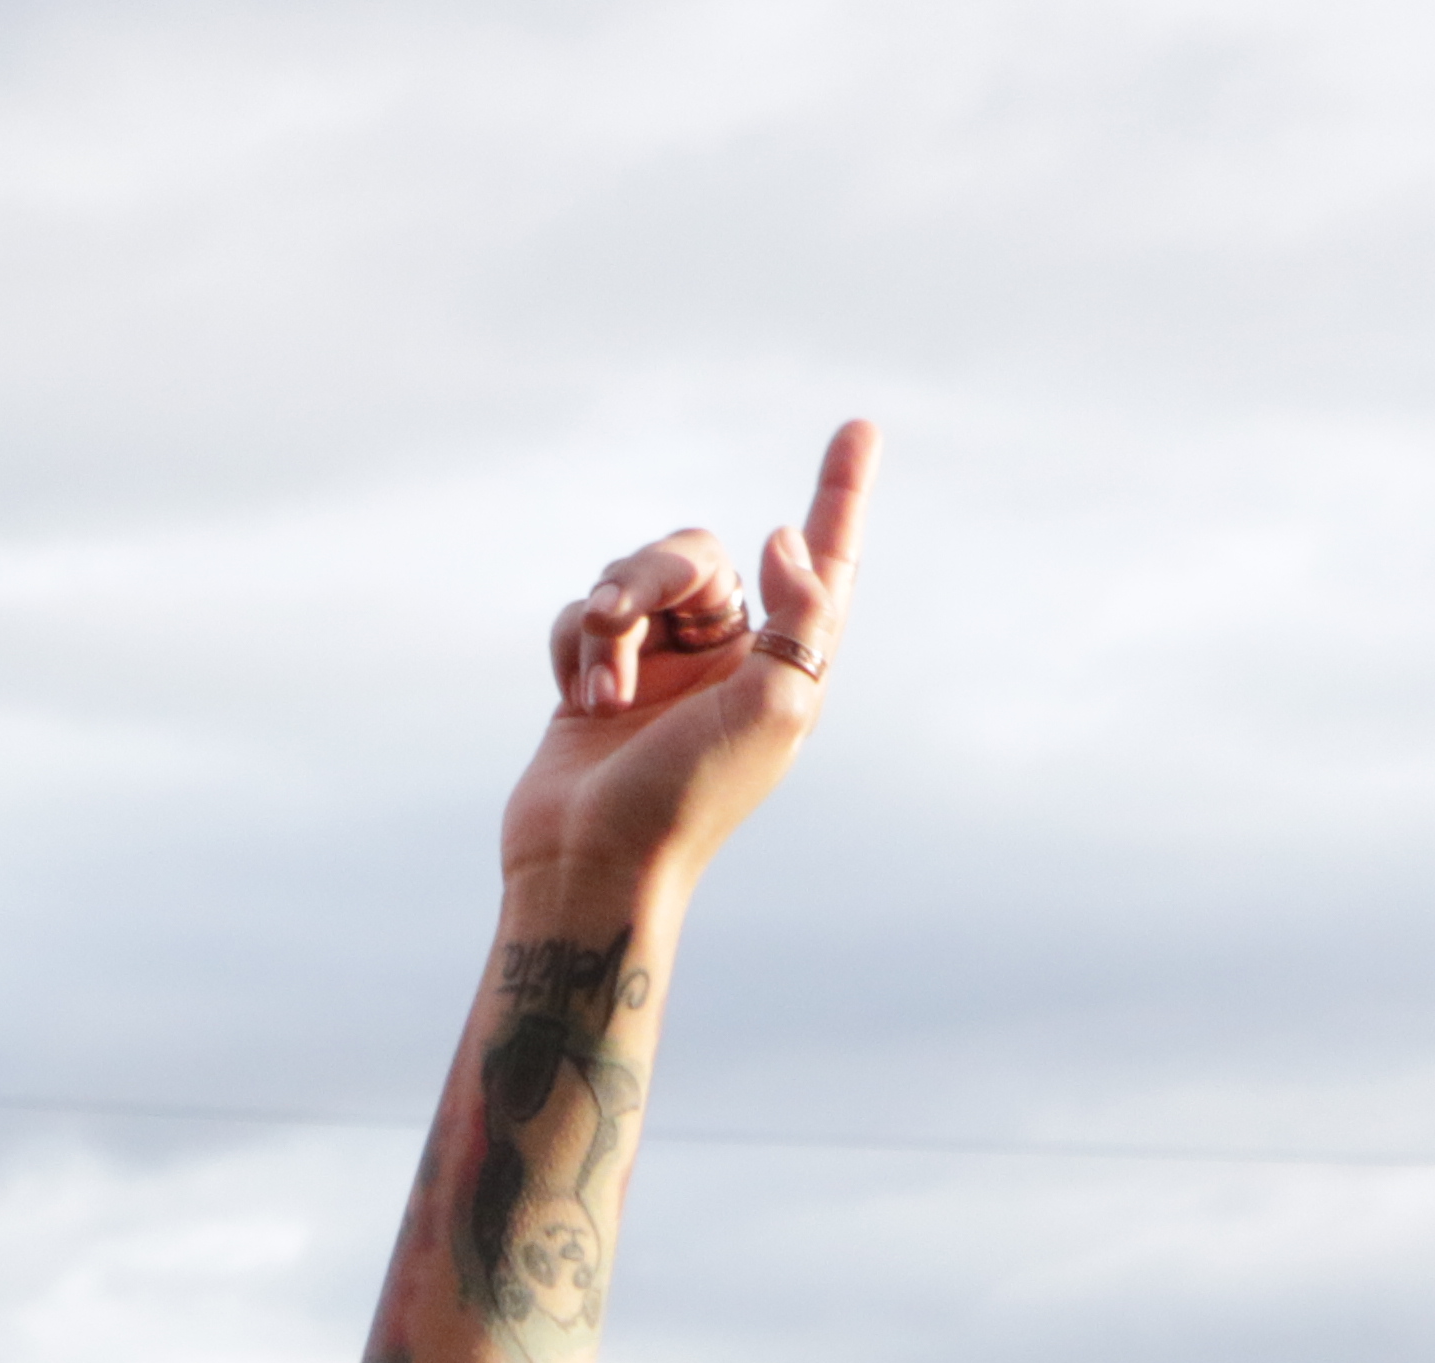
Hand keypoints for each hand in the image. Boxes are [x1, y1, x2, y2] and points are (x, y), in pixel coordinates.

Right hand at [498, 423, 881, 908]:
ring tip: (599, 696)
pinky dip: (574, 648)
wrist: (592, 861)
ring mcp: (659, 664)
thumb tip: (785, 538)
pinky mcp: (598, 675)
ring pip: (629, 578)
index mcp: (784, 664)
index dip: (840, 495)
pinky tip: (577, 701)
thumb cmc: (689, 798)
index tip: (860, 429)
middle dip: (648, 577)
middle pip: (693, 555)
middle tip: (616, 622)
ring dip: (605, 626)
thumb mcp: (775, 709)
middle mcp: (726, 655)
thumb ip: (802, 616)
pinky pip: (581, 615)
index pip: (821, 562)